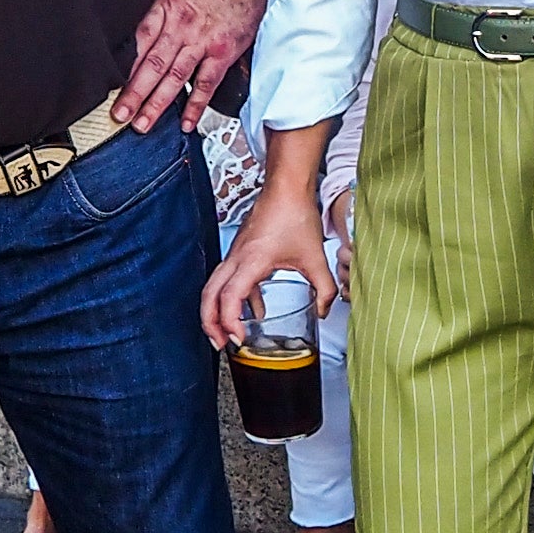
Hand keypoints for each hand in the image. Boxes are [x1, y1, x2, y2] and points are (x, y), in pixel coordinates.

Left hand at [118, 0, 267, 130]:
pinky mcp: (225, 51)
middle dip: (133, 93)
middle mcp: (183, 26)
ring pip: (176, 78)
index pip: (139, 41)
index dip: (123, 66)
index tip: (108, 84)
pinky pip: (207, 82)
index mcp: (167, 4)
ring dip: (157, 104)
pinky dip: (196, 104)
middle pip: (152, 65)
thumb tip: (137, 17)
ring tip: (142, 124)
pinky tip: (185, 122)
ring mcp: (205, 41)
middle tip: (118, 115)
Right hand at [204, 176, 340, 344]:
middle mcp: (236, 258)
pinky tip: (255, 310)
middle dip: (210, 323)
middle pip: (209, 295)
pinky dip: (235, 298)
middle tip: (221, 344)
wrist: (286, 188)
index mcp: (251, 261)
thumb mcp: (315, 257)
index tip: (239, 337)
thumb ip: (325, 289)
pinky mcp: (240, 252)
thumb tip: (323, 311)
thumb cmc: (295, 214)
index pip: (229, 297)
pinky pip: (229, 279)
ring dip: (216, 311)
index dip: (229, 321)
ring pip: (213, 287)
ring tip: (228, 333)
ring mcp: (235, 254)